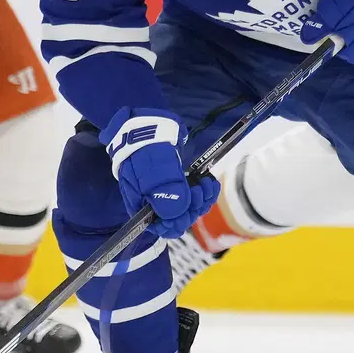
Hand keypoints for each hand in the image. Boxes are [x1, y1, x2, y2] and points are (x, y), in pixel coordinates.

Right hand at [104, 108, 219, 239]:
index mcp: (143, 206)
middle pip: (180, 220)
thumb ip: (164, 193)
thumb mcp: (152, 171)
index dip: (179, 220)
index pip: (163, 227)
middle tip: (200, 189)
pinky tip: (210, 183)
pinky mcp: (179, 184)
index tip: (188, 204)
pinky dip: (206, 192)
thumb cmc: (144, 149)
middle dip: (194, 207)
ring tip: (206, 183)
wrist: (146, 125)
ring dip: (202, 199)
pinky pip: (196, 197)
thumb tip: (178, 215)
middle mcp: (155, 204)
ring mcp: (168, 194)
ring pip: (190, 209)